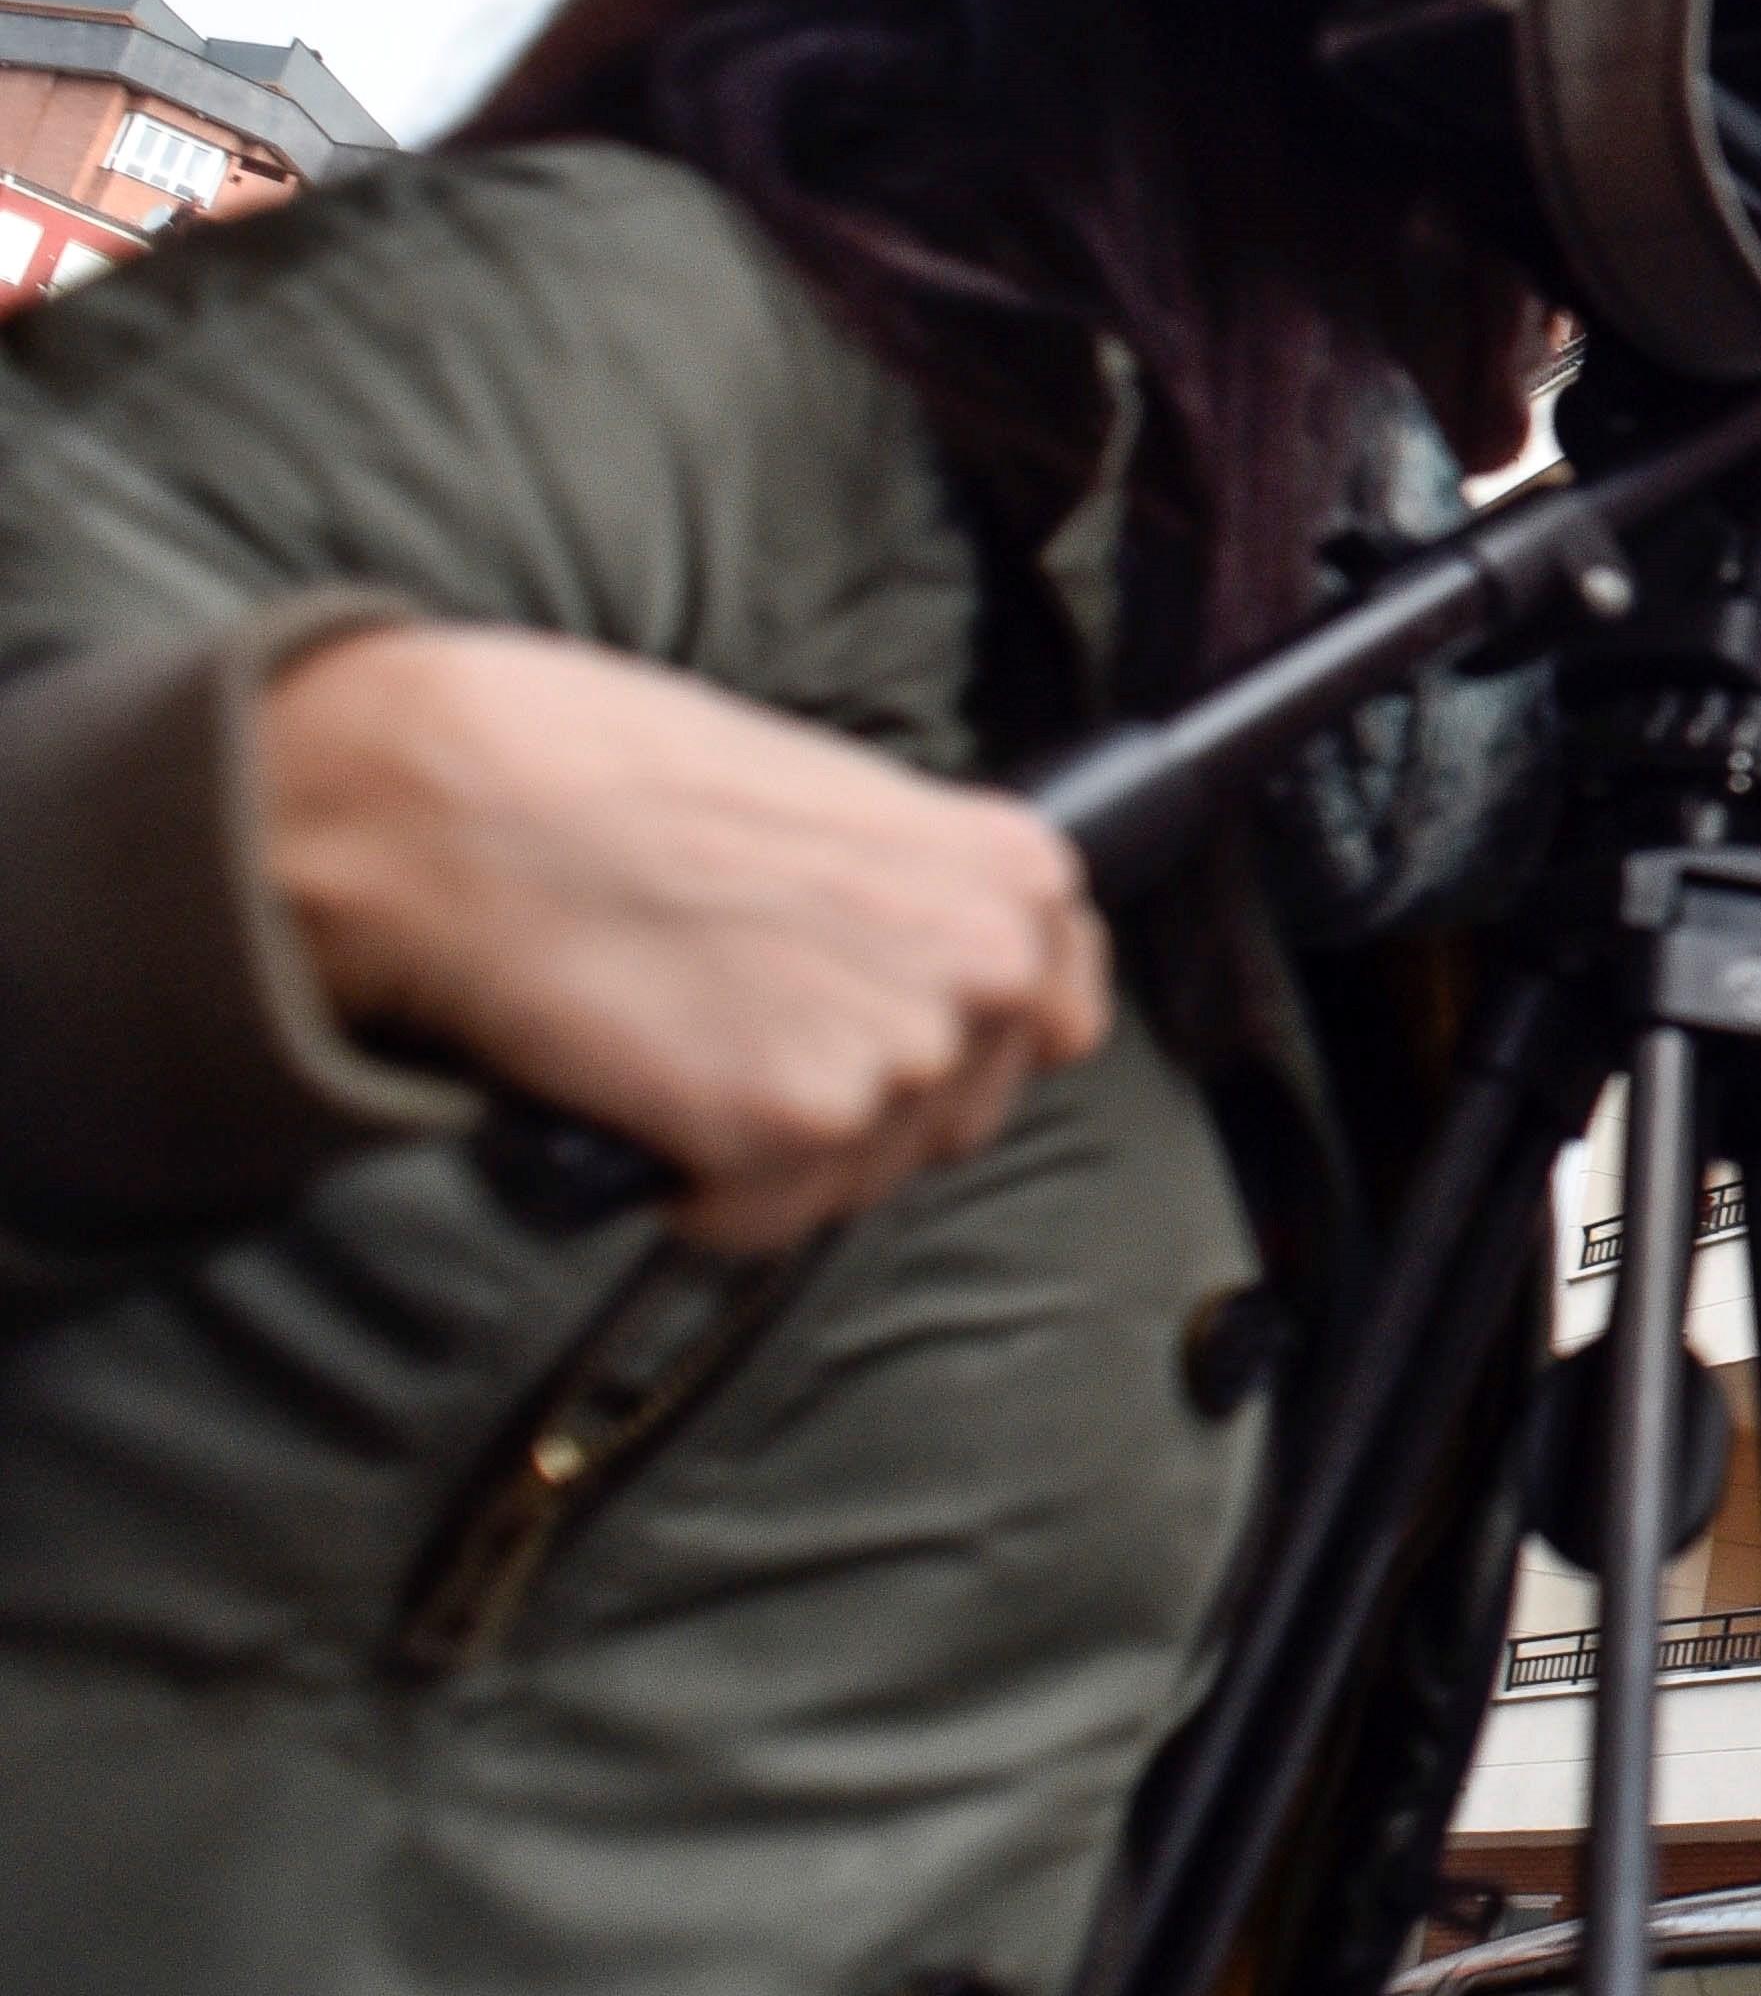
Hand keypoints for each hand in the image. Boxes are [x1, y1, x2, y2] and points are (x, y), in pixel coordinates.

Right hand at [261, 623, 1110, 1251]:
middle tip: (731, 1025)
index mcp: (1014, 873)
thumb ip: (914, 892)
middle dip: (857, 1101)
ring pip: (859, 1176)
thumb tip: (934, 982)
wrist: (466, 802)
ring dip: (771, 1150)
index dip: (963, 1038)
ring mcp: (897, 1051)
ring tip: (673, 1039)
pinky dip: (695, 1189)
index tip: (880, 1027)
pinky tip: (641, 1098)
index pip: (1059, 1014)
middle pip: (956, 1114)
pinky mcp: (793, 1128)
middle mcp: (987, 966)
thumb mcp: (827, 800)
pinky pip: (762, 1217)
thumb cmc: (614, 778)